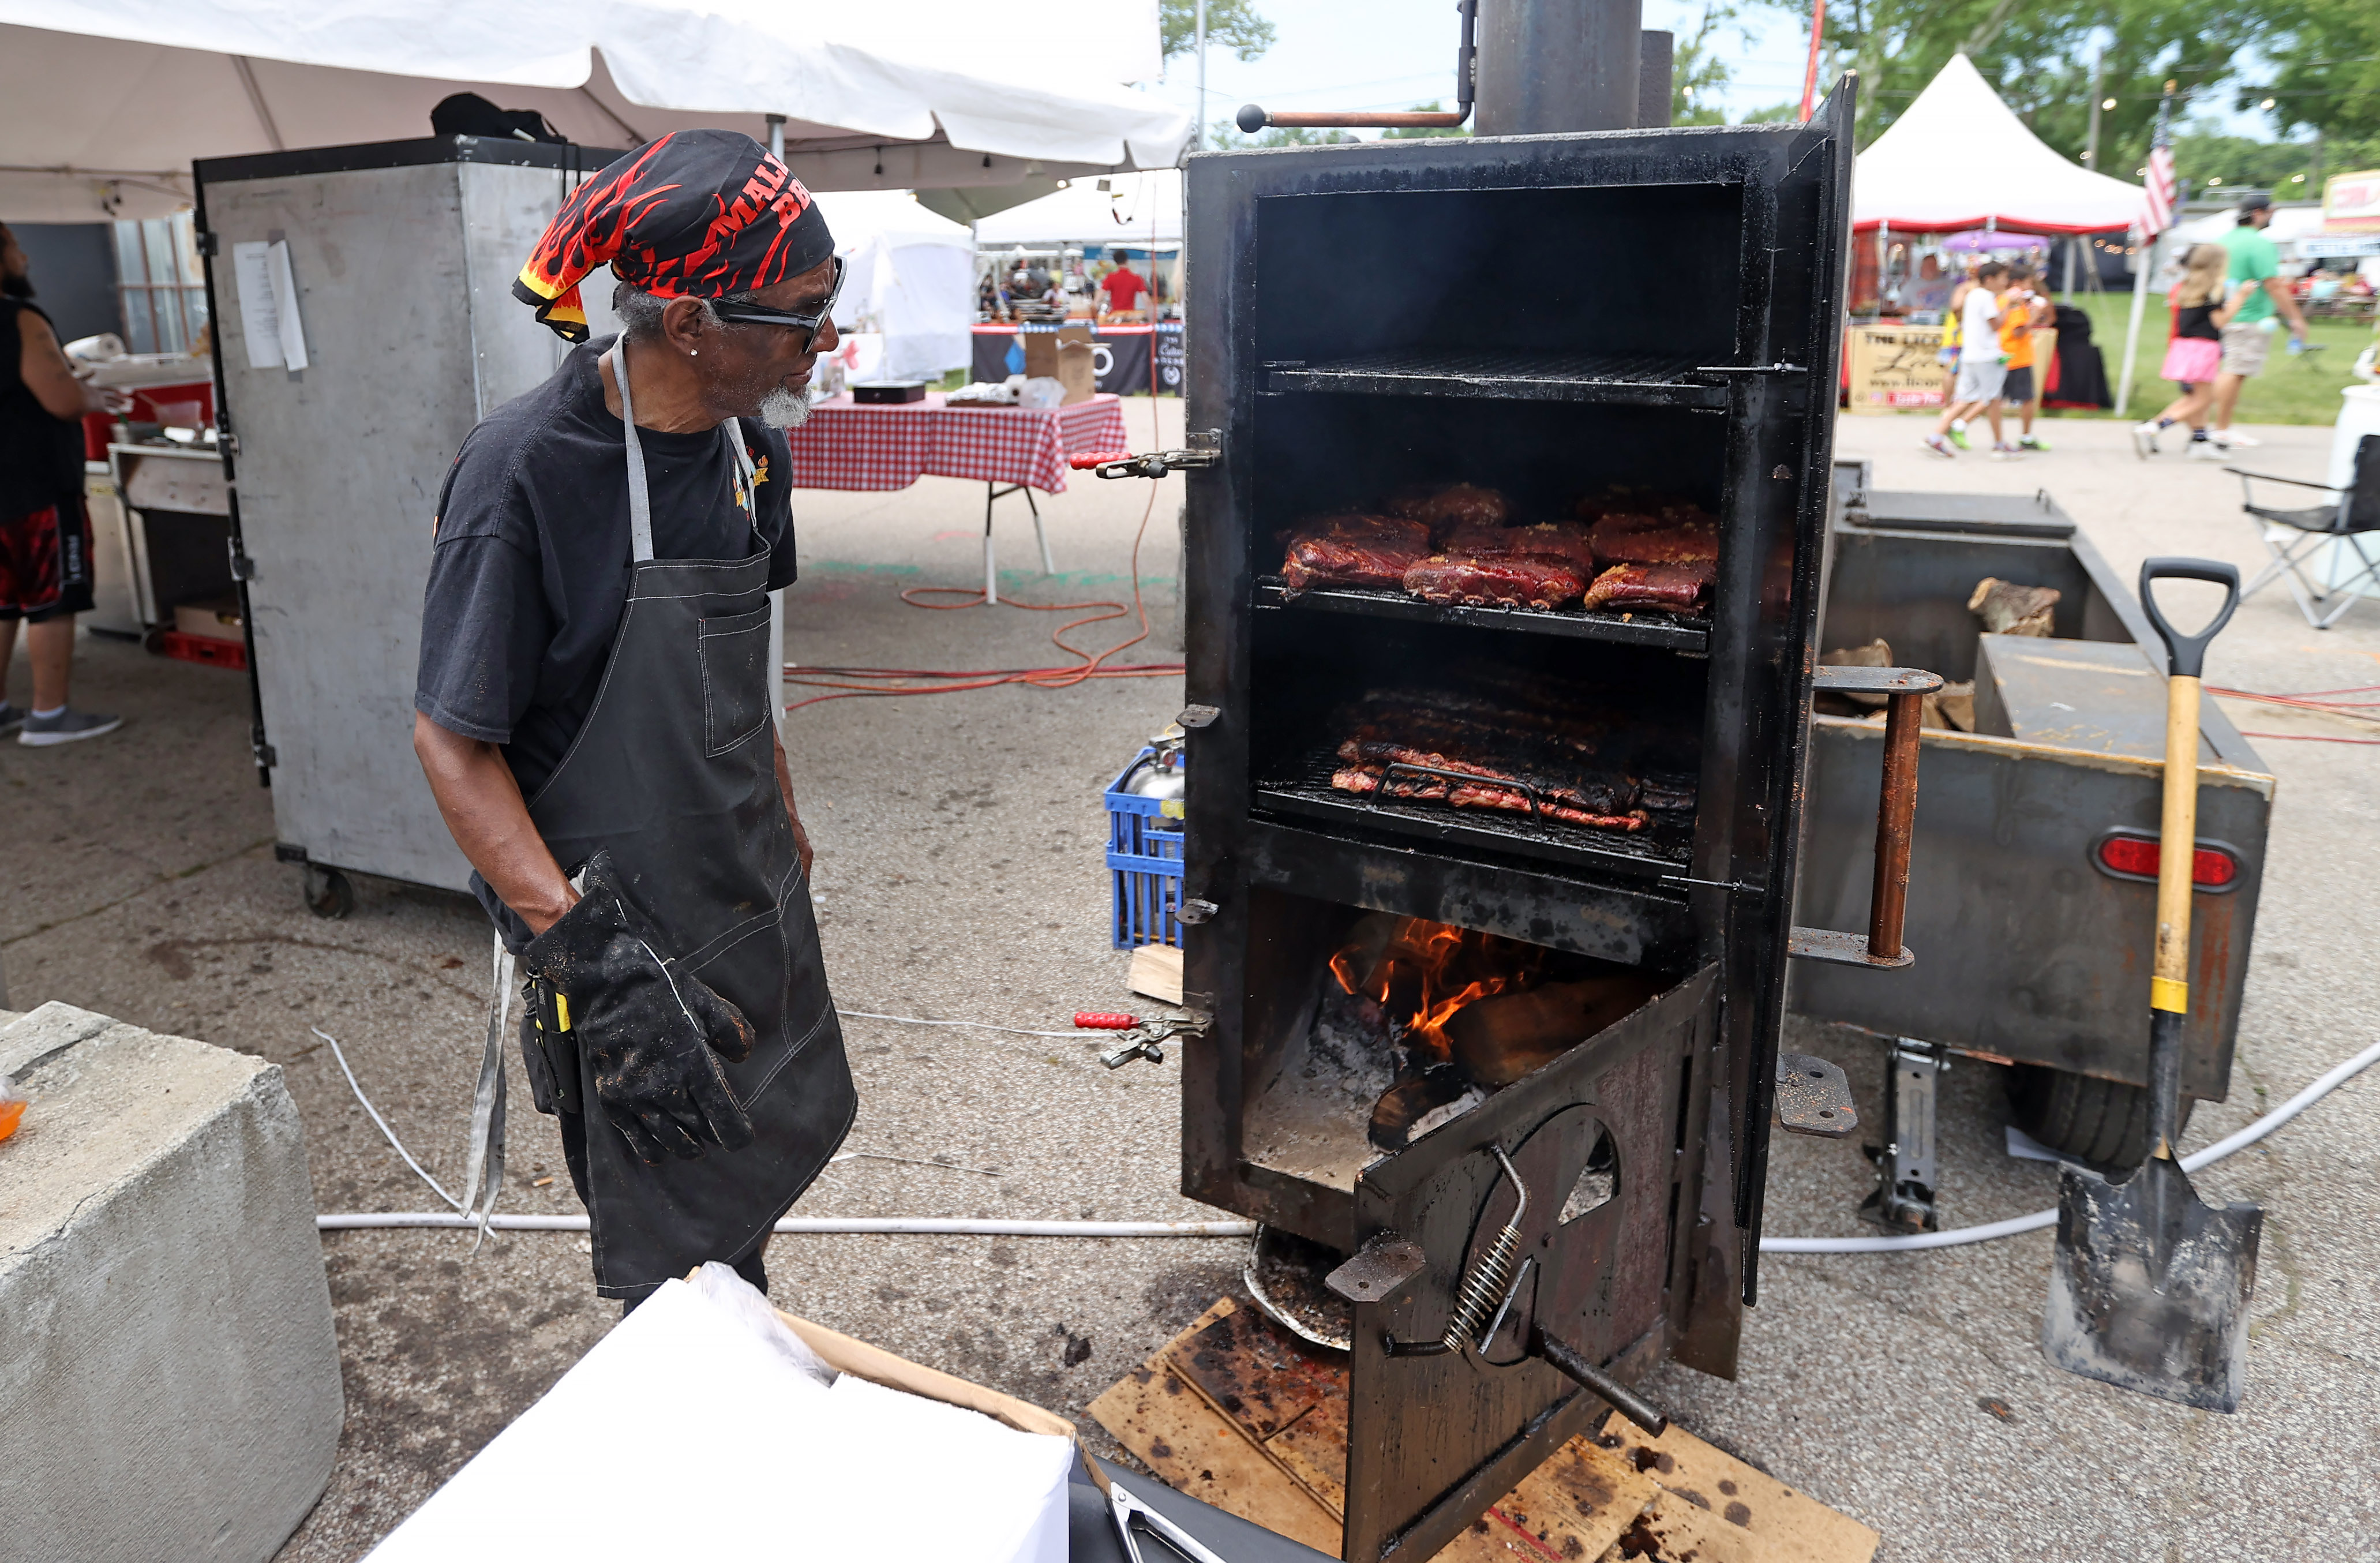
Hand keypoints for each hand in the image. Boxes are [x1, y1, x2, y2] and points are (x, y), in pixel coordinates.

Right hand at [522, 850, 756, 1161]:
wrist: (606, 983)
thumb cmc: (661, 989)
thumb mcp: (707, 1003)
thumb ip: (733, 1032)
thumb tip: (743, 1056)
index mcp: (694, 1066)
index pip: (724, 1120)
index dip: (738, 1134)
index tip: (742, 1135)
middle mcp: (664, 1088)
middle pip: (698, 1134)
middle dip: (712, 1136)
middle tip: (717, 1132)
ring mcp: (635, 1096)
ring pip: (668, 1141)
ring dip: (685, 1145)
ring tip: (693, 1143)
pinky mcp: (611, 1098)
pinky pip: (634, 1137)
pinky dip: (651, 1147)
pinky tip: (659, 1150)